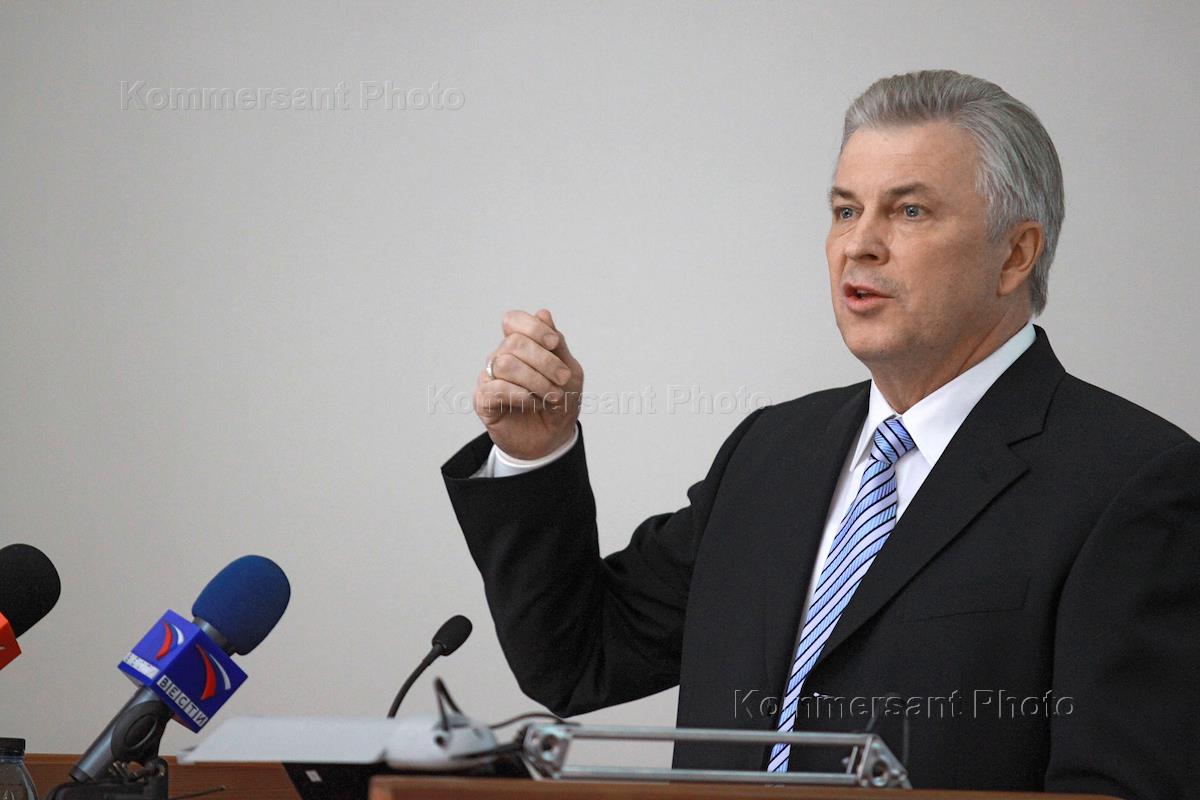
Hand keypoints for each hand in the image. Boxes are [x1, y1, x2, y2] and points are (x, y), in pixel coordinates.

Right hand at [474, 308, 583, 459]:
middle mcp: (501, 357)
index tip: (554, 343)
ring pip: (505, 364)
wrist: (552, 438)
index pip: (513, 321)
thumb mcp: (569, 372)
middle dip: (544, 360)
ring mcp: (490, 378)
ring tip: (552, 396)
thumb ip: (557, 345)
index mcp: (520, 345)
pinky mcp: (483, 400)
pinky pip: (496, 389)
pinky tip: (534, 403)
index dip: (533, 327)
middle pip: (514, 343)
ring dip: (535, 380)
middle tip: (564, 379)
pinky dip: (521, 395)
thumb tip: (543, 313)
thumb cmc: (559, 402)